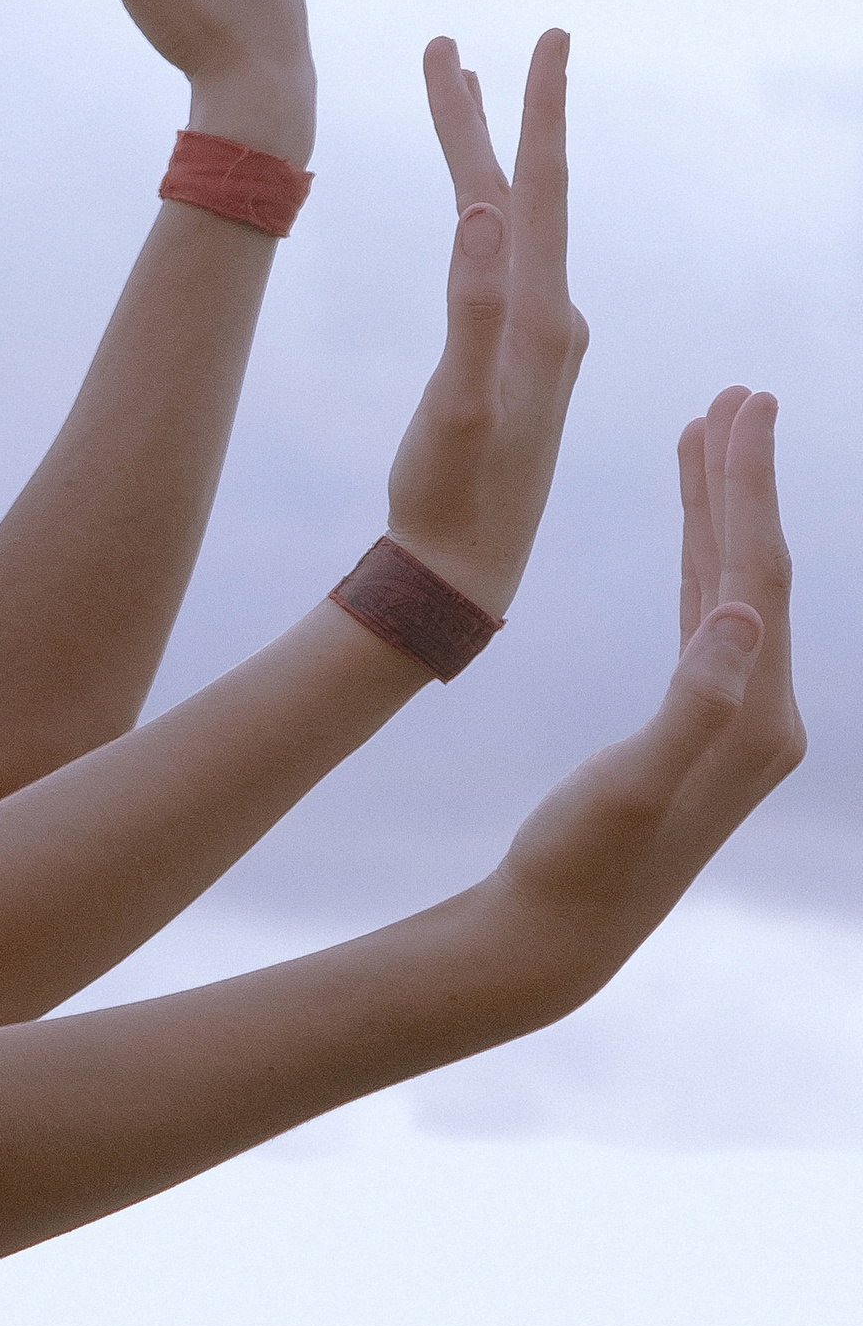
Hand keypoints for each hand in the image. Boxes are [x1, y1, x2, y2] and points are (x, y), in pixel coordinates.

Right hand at [383, 33, 588, 614]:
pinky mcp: (515, 360)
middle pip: (518, 194)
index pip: (539, 190)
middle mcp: (550, 317)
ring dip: (480, 158)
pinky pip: (500, 261)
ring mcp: (536, 338)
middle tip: (451, 47)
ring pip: (508, 223)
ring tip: (460, 100)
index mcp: (539, 317)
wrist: (464, 576)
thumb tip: (476, 214)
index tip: (546, 36)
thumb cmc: (453, 499)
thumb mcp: (459, 407)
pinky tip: (473, 213)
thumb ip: (469, 310)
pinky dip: (480, 214)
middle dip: (486, 116)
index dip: (537, 111)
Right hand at [488, 390, 800, 1002]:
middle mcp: (764, 710)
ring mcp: (737, 715)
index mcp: (756, 715)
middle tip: (739, 393)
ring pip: (735, 584)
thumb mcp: (635, 786)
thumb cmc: (584, 863)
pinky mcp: (702, 721)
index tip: (739, 408)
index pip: (759, 577)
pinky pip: (710, 615)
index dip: (748, 488)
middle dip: (747, 478)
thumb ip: (696, 703)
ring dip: (723, 507)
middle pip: (760, 567)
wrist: (560, 932)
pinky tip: (692, 523)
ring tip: (709, 429)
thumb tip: (742, 614)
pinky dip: (702, 557)